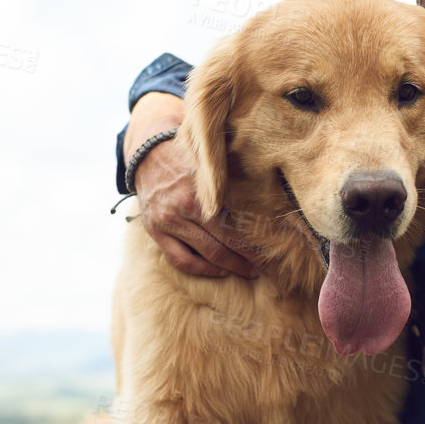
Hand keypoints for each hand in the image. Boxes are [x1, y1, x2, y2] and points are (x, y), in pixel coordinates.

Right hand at [127, 93, 256, 278]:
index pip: (239, 220)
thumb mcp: (210, 162)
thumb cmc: (188, 156)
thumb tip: (270, 195)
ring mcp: (169, 222)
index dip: (259, 237)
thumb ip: (232, 179)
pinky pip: (181, 260)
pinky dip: (203, 269)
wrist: (148, 153)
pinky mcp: (156, 232)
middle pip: (226, 240)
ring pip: (207, 254)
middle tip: (269, 266)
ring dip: (231, 266)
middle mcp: (185, 206)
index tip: (277, 246)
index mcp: (203, 189)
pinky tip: (219, 270)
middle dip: (251, 257)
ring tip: (249, 271)